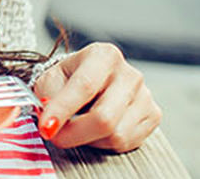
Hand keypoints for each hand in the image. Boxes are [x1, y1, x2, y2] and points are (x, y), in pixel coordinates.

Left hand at [32, 42, 160, 151]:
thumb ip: (48, 98)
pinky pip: (127, 143)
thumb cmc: (68, 80)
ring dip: (89, 139)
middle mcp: (129, 73)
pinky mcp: (153, 115)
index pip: (84, 86)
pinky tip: (97, 129)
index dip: (63, 110)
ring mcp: (145, 95)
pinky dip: (105, 143)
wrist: (89, 82)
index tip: (46, 127)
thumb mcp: (50, 80)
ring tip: (79, 126)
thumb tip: (50, 119)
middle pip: (104, 117)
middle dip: (74, 133)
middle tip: (55, 136)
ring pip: (115, 135)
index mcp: (102, 55)